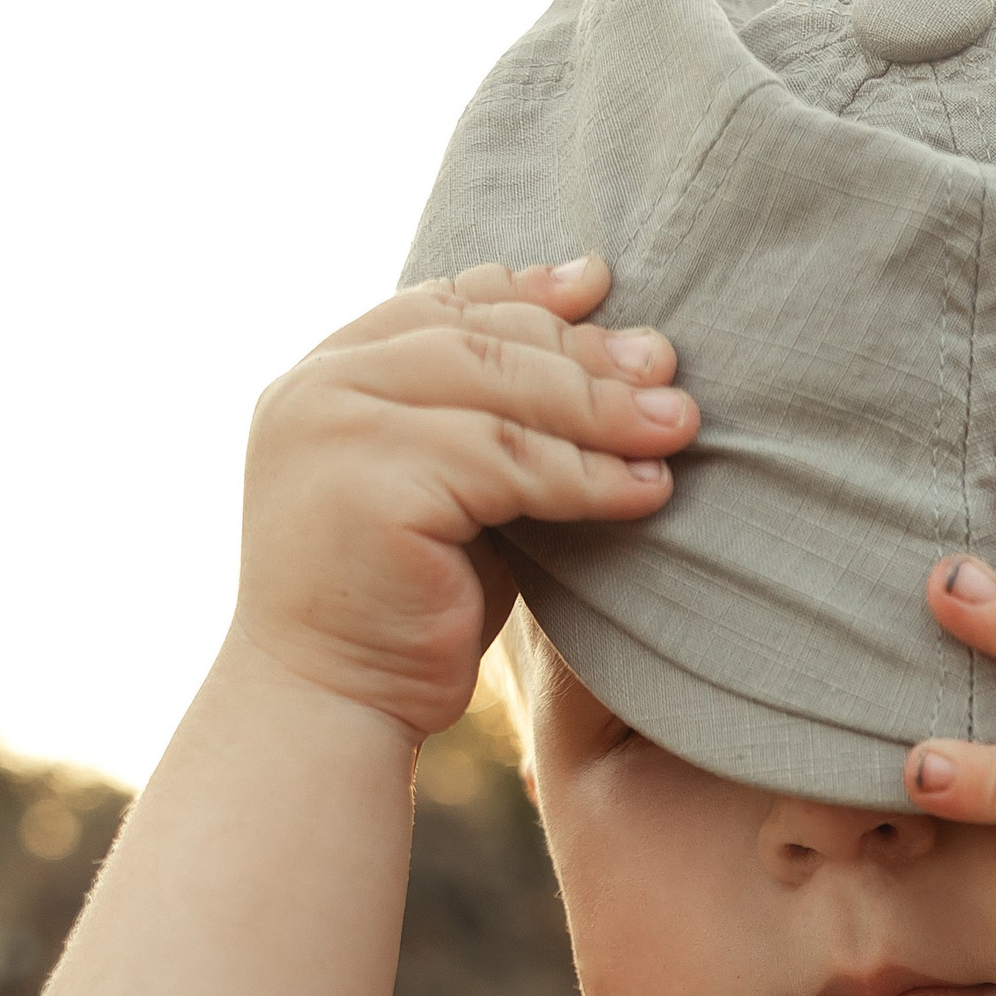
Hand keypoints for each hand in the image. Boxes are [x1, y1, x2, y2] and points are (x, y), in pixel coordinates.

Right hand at [231, 259, 697, 741]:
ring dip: (600, 409)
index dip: (524, 292)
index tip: (603, 287)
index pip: (436, 307)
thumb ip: (480, 426)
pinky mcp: (374, 485)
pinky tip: (647, 490)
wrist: (332, 708)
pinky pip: (507, 463)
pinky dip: (587, 475)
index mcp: (324, 378)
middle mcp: (317, 390)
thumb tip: (603, 362)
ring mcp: (337, 431)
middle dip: (580, 350)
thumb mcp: (443, 497)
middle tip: (668, 367)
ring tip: (678, 427)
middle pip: (477, 340)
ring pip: (499, 395)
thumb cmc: (402, 613)